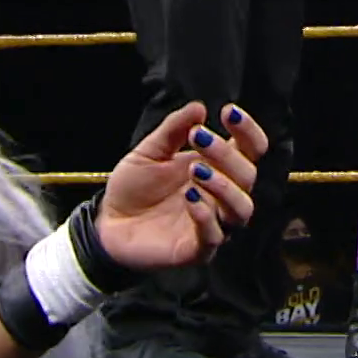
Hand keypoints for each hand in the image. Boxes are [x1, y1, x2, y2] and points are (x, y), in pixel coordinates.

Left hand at [96, 102, 268, 271]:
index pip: (250, 149)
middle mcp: (221, 196)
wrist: (107, 223)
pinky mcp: (196, 249)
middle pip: (248, 175)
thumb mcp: (149, 151)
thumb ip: (173, 130)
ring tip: (196, 170)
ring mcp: (212, 223)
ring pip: (242, 208)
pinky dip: (206, 216)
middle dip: (226, 153)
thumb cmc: (134, 188)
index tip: (227, 112)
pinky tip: (190, 198)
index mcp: (217, 169)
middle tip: (198, 137)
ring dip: (224, 186)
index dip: (247, 130)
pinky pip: (214, 236)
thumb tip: (198, 107)